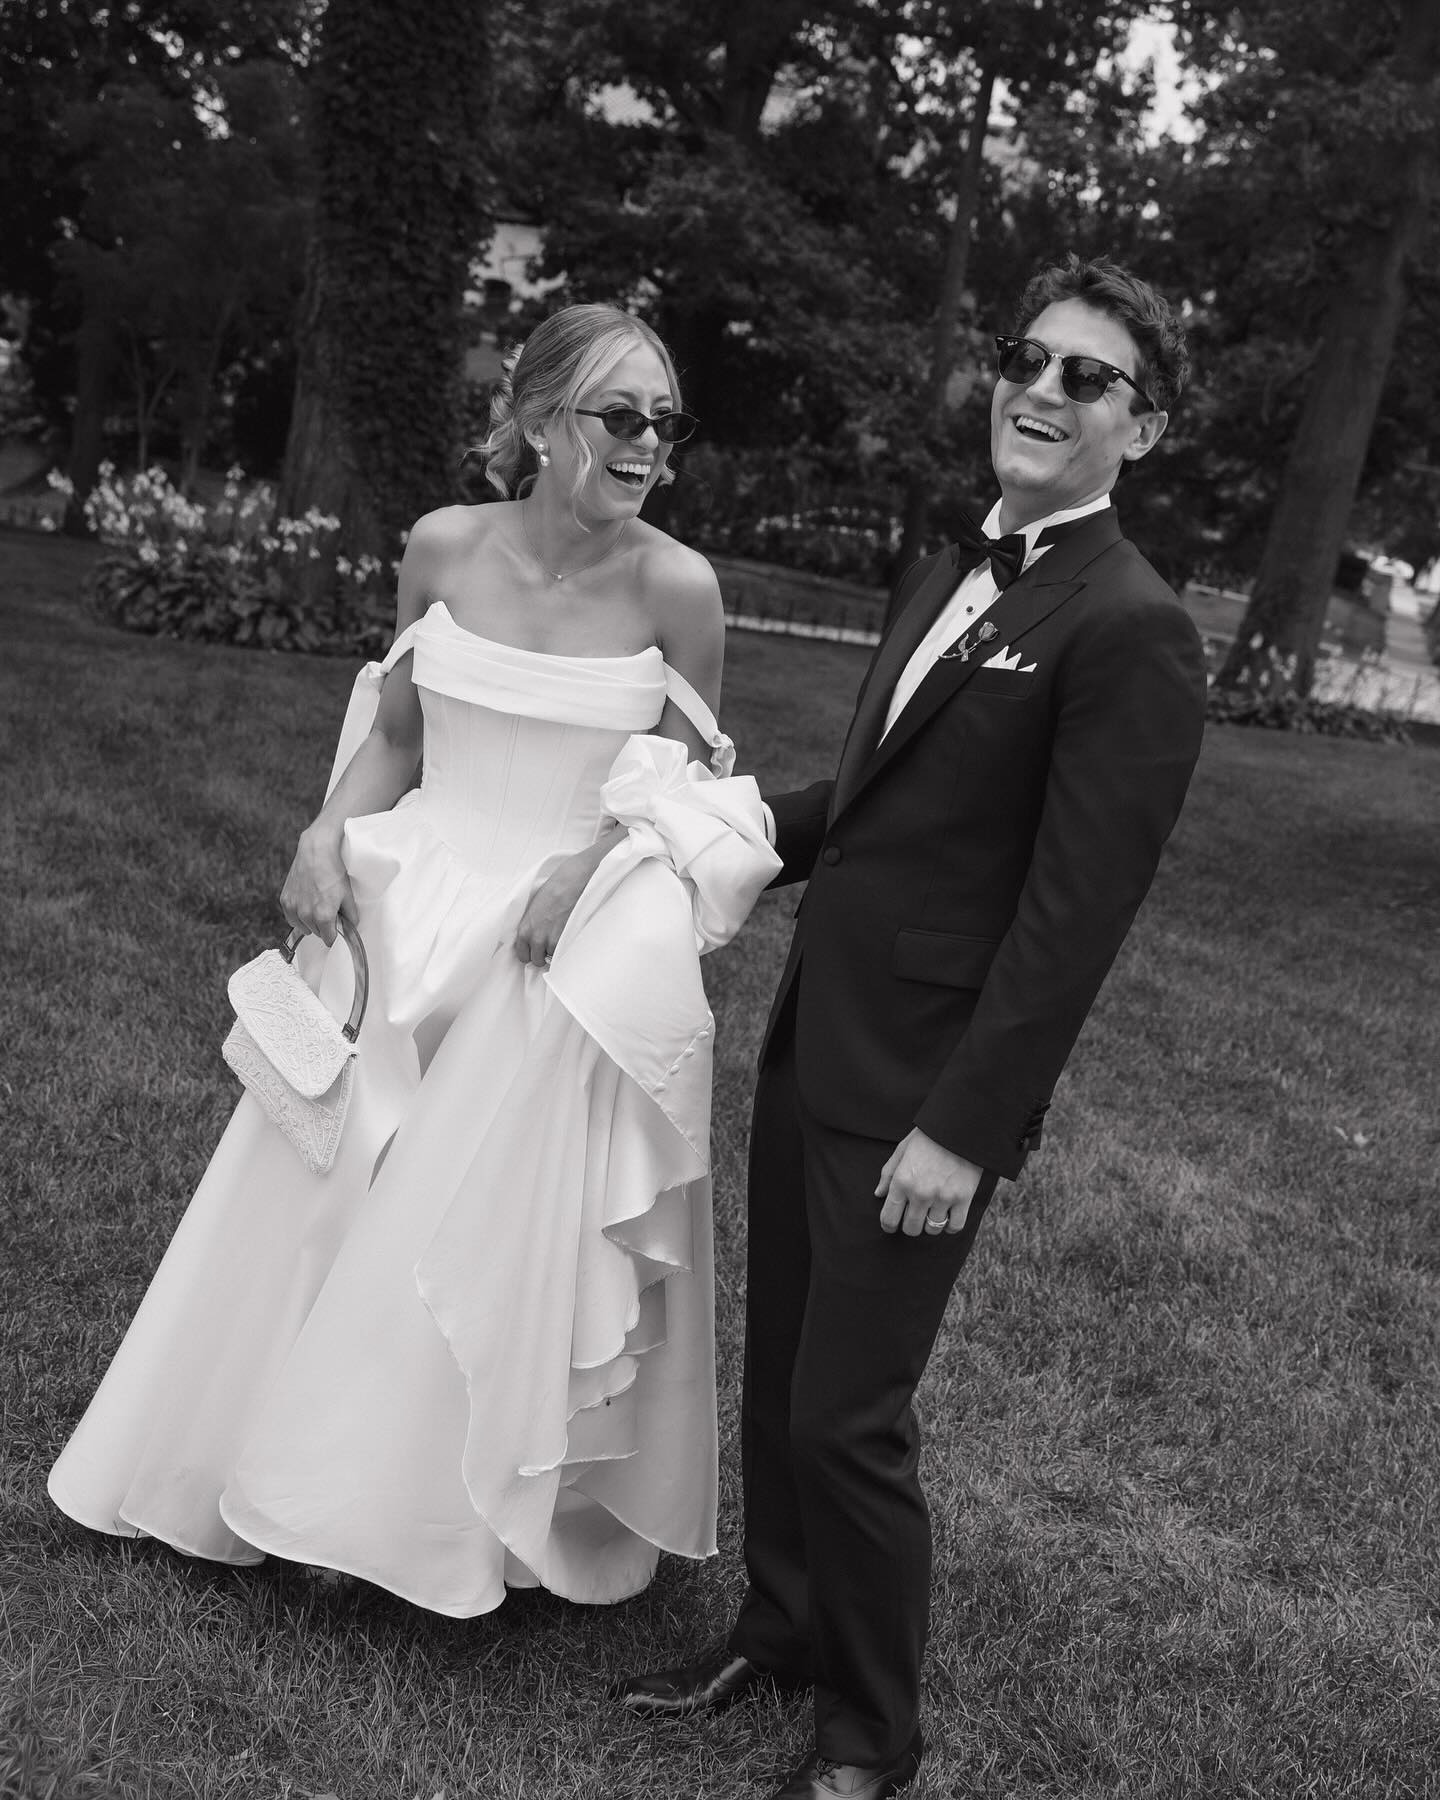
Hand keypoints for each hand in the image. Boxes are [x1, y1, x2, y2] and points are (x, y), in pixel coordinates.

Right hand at [279, 824, 355, 945]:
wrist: (316, 852)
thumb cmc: (333, 871)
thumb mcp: (348, 894)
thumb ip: (351, 915)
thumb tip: (351, 926)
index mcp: (324, 916)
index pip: (328, 940)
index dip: (334, 935)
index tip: (337, 929)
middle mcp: (306, 915)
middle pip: (316, 933)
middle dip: (324, 926)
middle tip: (329, 911)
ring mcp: (294, 908)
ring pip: (303, 926)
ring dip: (310, 921)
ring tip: (317, 905)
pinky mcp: (285, 900)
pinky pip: (292, 918)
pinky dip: (298, 915)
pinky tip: (306, 905)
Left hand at [514, 845, 599, 967]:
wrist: (571, 883)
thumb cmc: (553, 890)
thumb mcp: (533, 909)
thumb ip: (530, 926)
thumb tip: (532, 938)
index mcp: (524, 929)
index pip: (522, 955)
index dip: (530, 952)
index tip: (536, 949)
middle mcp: (536, 938)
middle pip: (536, 961)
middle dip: (543, 954)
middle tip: (551, 942)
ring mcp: (552, 941)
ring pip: (552, 958)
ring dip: (556, 950)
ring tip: (561, 935)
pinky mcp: (566, 941)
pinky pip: (564, 954)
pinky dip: (566, 948)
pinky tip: (569, 935)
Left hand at [876, 1128, 984, 1237]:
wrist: (959, 1127)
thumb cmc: (928, 1137)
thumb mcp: (902, 1150)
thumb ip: (888, 1174)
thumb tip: (879, 1195)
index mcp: (902, 1181)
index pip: (889, 1218)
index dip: (888, 1225)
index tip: (892, 1225)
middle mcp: (920, 1193)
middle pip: (911, 1229)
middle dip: (910, 1226)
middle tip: (914, 1217)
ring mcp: (942, 1197)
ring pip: (932, 1230)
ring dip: (930, 1224)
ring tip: (932, 1213)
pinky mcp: (963, 1198)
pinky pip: (955, 1226)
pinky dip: (950, 1226)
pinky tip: (948, 1217)